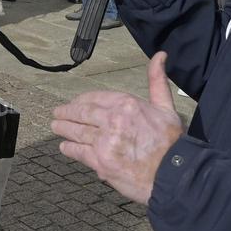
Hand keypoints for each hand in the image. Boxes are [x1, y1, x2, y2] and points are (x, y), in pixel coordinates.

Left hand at [51, 52, 184, 204]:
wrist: (174, 175)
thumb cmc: (171, 142)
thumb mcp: (166, 107)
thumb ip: (157, 81)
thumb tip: (160, 55)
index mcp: (126, 104)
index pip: (95, 98)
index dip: (81, 101)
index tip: (75, 103)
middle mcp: (113, 119)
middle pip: (82, 113)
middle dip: (67, 113)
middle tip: (57, 113)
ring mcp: (104, 141)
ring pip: (76, 131)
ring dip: (63, 128)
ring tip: (56, 126)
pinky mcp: (100, 161)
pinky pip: (79, 151)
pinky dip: (69, 148)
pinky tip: (64, 146)